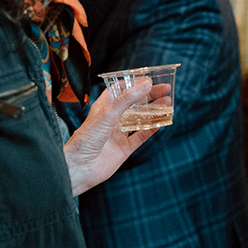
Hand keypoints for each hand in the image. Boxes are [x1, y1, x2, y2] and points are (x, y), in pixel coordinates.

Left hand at [63, 80, 156, 195]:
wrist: (80, 168)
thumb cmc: (86, 139)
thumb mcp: (107, 114)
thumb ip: (127, 99)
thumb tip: (146, 85)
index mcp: (104, 107)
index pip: (121, 90)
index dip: (135, 83)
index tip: (149, 79)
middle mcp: (112, 119)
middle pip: (135, 103)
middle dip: (150, 95)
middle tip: (166, 89)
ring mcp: (119, 134)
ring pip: (140, 119)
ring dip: (154, 111)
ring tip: (168, 103)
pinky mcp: (124, 149)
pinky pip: (141, 136)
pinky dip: (152, 129)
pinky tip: (162, 122)